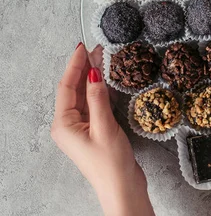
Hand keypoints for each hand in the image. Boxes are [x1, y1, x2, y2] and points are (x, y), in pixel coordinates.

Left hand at [51, 43, 153, 215]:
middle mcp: (68, 125)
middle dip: (83, 68)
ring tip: (101, 59)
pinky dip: (99, 92)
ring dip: (92, 79)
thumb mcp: (104, 127)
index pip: (66, 87)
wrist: (122, 187)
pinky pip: (94, 105)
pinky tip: (107, 82)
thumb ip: (98, 98)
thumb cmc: (110, 163)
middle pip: (74, 90)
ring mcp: (81, 128)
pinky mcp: (94, 131)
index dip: (75, 65)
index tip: (83, 47)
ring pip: (84, 96)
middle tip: (95, 49)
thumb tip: (93, 72)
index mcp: (63, 125)